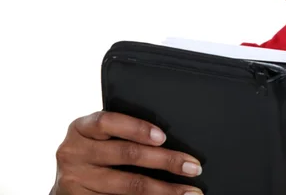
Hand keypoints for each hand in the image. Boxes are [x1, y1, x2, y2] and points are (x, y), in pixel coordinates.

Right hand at [52, 111, 202, 194]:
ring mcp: (74, 180)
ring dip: (164, 190)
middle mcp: (73, 152)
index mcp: (80, 128)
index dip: (136, 128)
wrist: (68, 182)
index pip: (108, 122)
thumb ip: (123, 132)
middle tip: (193, 167)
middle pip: (126, 154)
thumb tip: (169, 138)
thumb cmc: (94, 152)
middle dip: (166, 161)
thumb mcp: (100, 136)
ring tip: (189, 192)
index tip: (163, 137)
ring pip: (128, 184)